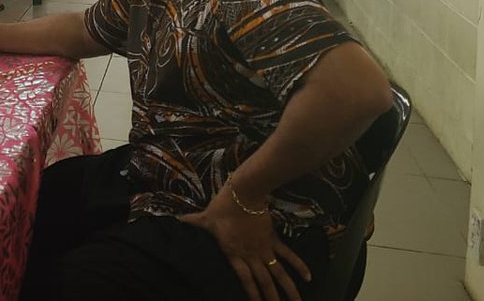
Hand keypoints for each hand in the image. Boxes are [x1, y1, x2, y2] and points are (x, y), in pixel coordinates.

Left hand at [180, 184, 308, 300]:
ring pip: (278, 273)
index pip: (245, 280)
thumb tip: (174, 220)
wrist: (244, 192)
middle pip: (264, 282)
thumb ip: (192, 223)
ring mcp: (264, 248)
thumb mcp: (205, 218)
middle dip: (272, 299)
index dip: (252, 296)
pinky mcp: (273, 239)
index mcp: (234, 254)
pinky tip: (309, 277)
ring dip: (288, 289)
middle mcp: (251, 255)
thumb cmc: (222, 206)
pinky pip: (288, 255)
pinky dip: (299, 265)